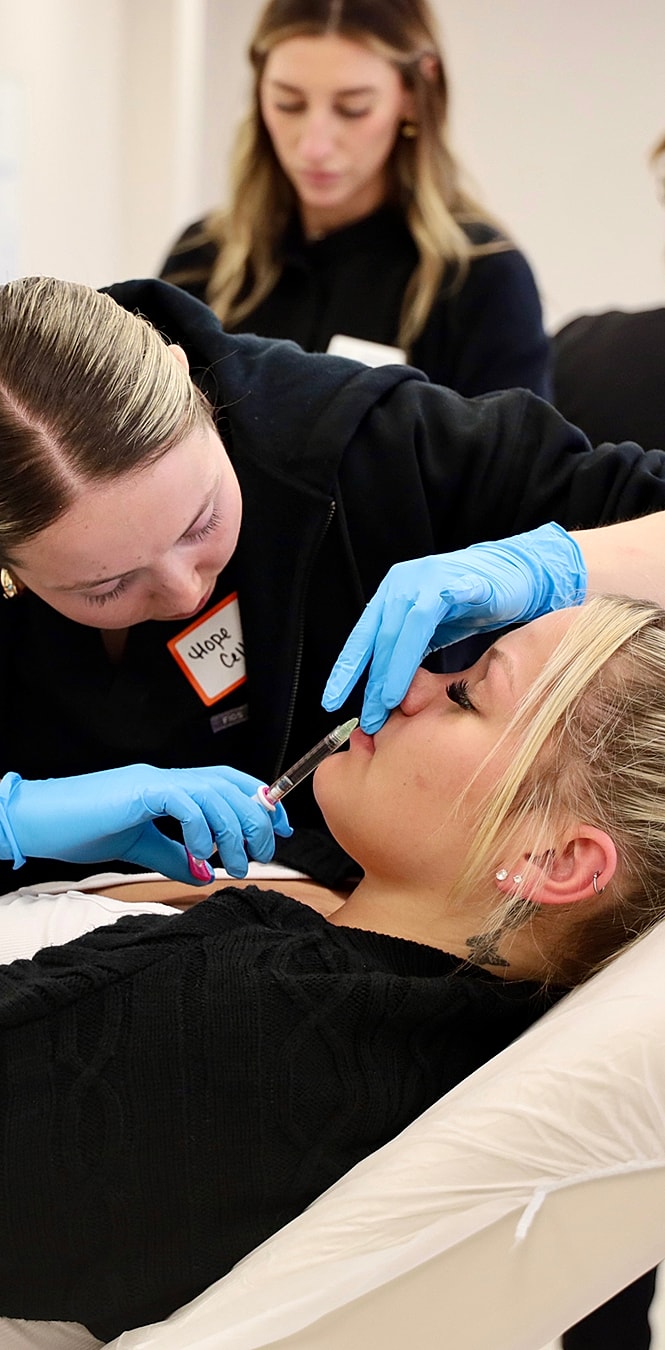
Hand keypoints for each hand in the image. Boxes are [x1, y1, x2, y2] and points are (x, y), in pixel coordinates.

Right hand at [0, 765, 291, 882]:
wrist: (39, 820)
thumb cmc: (81, 829)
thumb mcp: (138, 847)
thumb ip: (172, 856)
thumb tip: (203, 873)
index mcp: (170, 786)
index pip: (228, 783)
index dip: (259, 803)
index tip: (278, 830)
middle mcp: (168, 777)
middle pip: (231, 787)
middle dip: (255, 821)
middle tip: (258, 855)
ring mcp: (155, 781)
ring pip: (215, 794)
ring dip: (233, 832)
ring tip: (233, 865)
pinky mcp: (141, 791)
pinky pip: (184, 803)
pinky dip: (200, 830)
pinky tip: (200, 856)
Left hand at [322, 523, 585, 731]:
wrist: (518, 575)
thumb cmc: (473, 603)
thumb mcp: (433, 634)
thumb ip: (410, 656)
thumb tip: (391, 697)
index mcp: (393, 595)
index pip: (363, 637)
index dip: (346, 671)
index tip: (332, 701)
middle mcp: (402, 584)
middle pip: (377, 638)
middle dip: (369, 682)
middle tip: (368, 717)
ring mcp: (425, 580)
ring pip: (396, 630)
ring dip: (389, 670)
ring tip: (385, 702)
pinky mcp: (451, 582)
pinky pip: (425, 617)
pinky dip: (411, 649)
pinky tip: (410, 673)